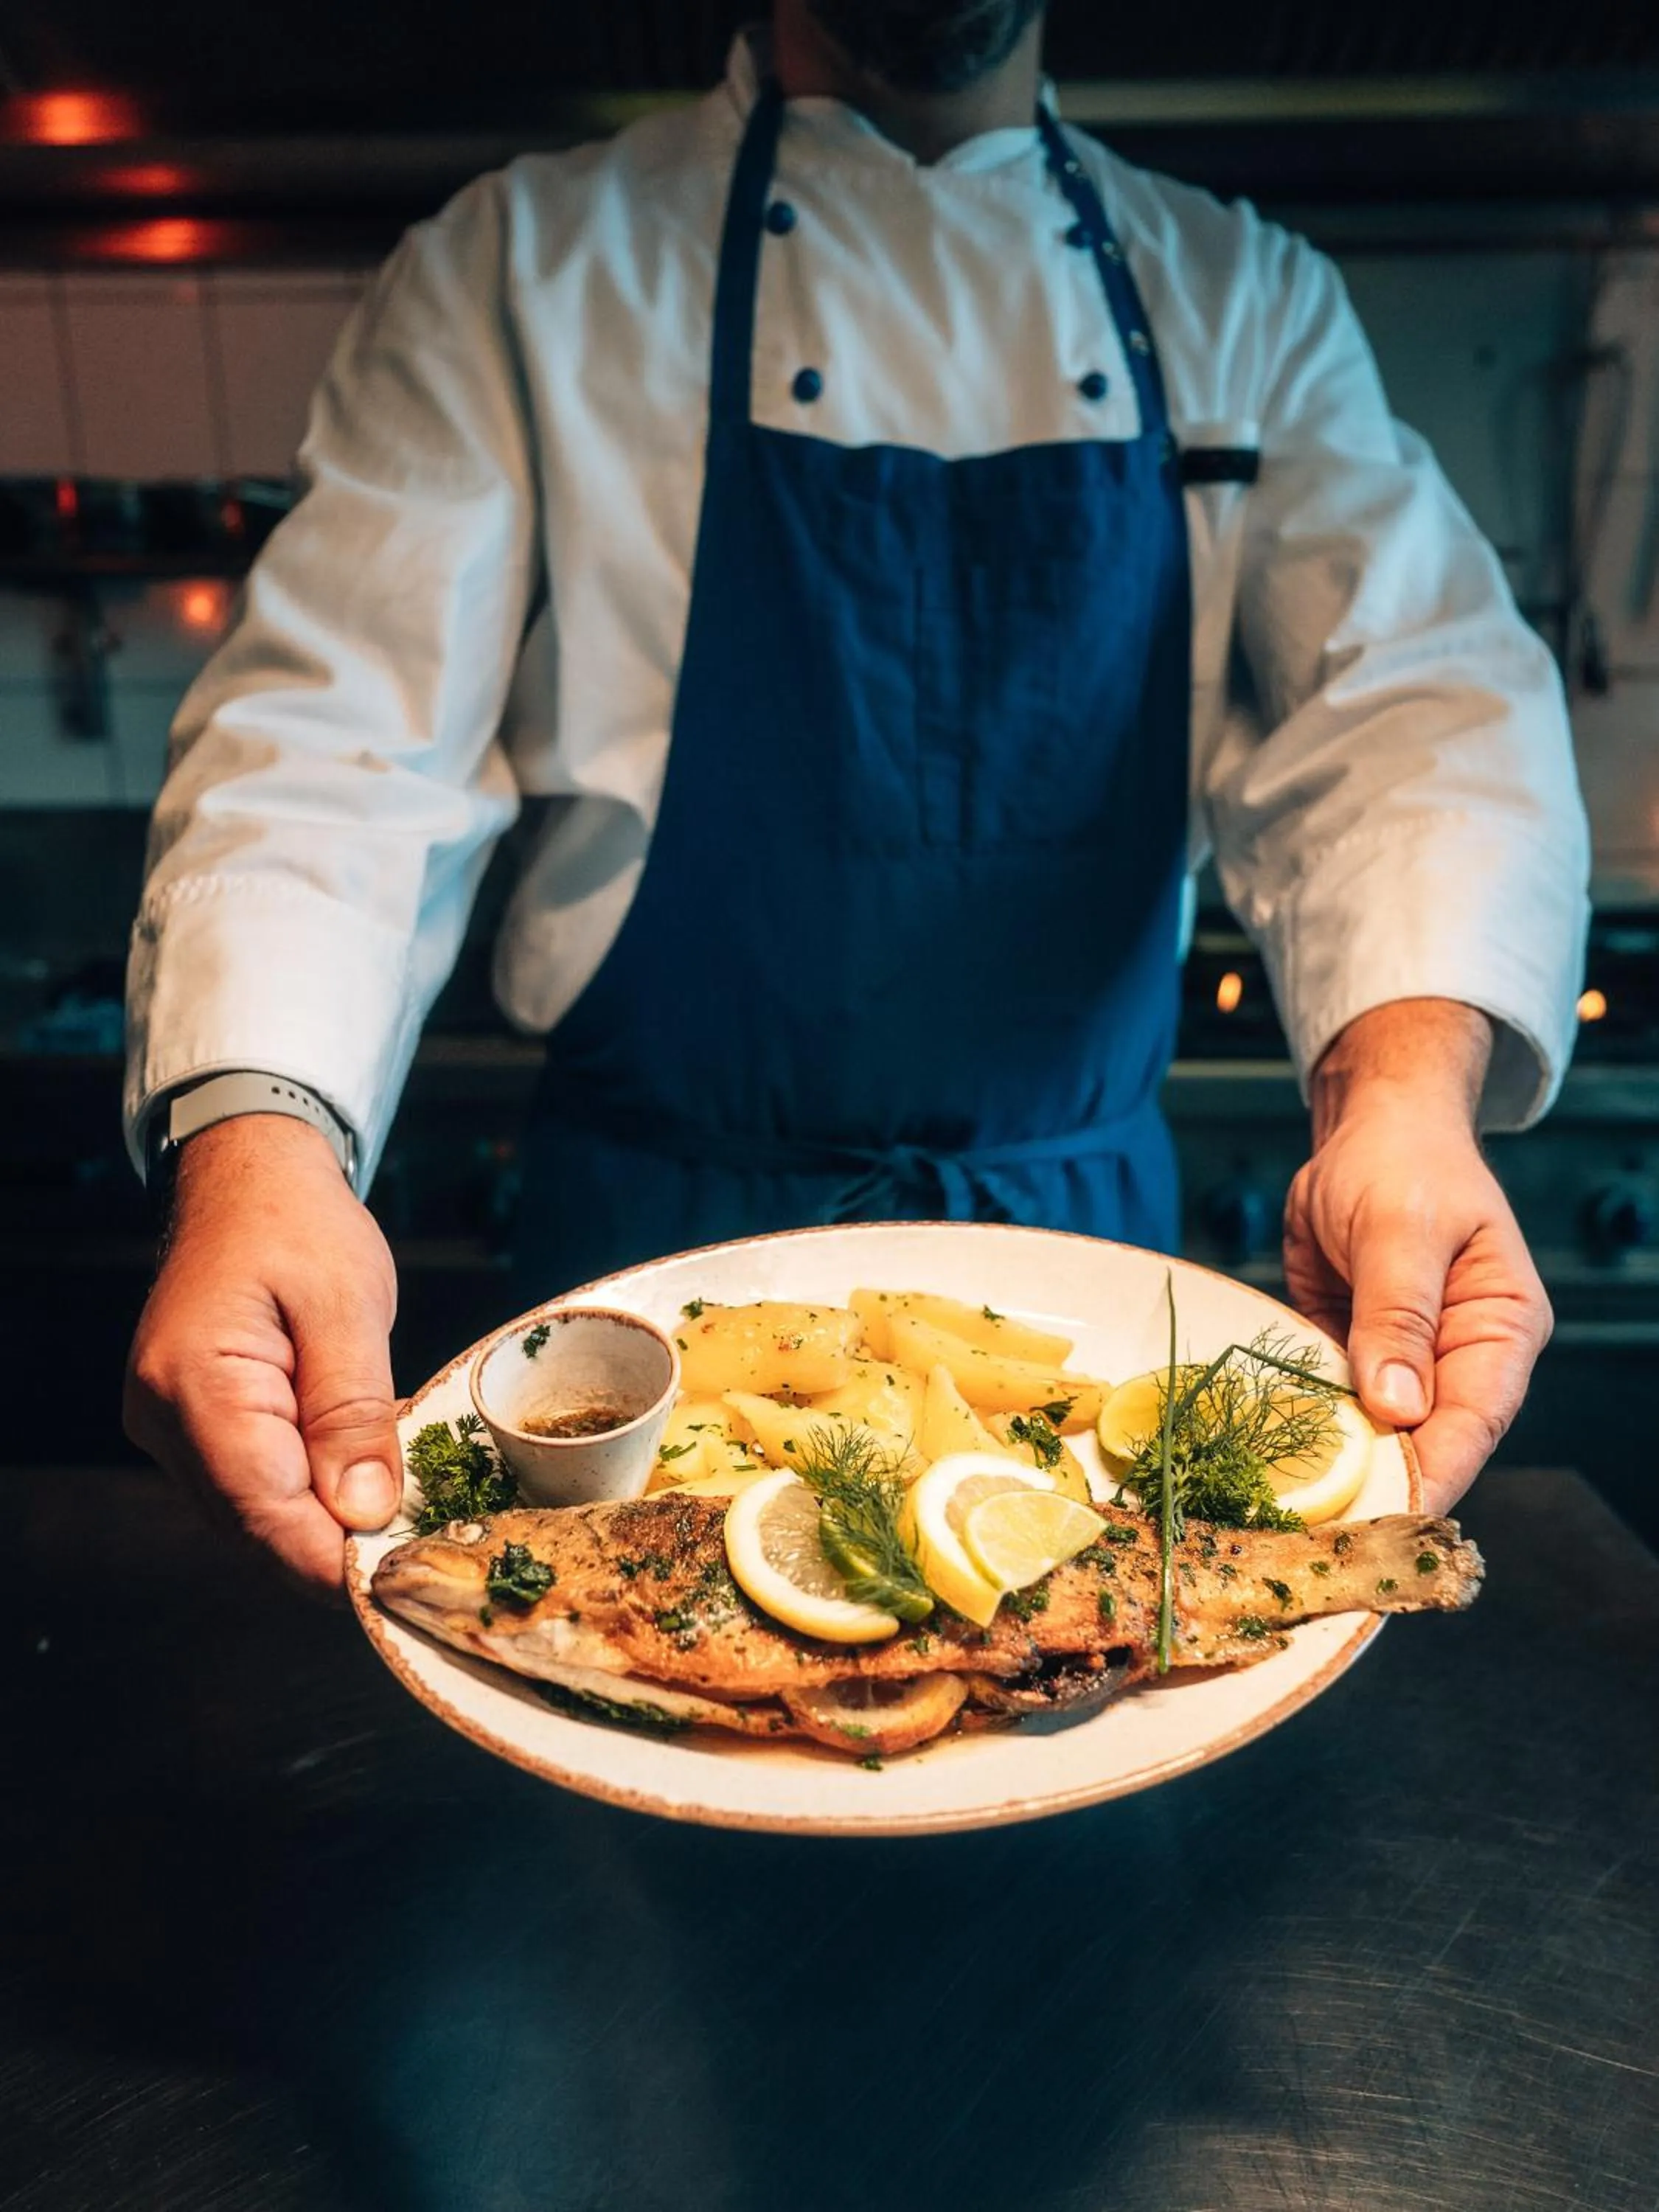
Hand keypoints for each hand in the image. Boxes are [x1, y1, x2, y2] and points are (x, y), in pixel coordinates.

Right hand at [124, 1114, 401, 1590]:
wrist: (248, 1178)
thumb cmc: (296, 1224)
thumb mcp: (347, 1305)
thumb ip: (353, 1412)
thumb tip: (363, 1511)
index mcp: (195, 1384)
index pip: (264, 1511)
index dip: (334, 1559)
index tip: (403, 1581)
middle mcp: (164, 1418)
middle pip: (254, 1528)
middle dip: (336, 1552)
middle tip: (422, 1560)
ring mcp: (170, 1427)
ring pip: (251, 1518)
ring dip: (324, 1528)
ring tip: (405, 1524)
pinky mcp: (190, 1427)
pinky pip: (250, 1487)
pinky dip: (306, 1498)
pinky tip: (361, 1488)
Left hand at [1283, 1002, 1551, 1513]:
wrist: (1368, 1127)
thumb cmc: (1402, 1162)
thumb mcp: (1400, 1228)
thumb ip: (1398, 1313)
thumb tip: (1397, 1407)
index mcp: (1498, 1330)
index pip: (1472, 1422)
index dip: (1432, 1476)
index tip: (1386, 1520)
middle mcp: (1457, 1358)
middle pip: (1423, 1444)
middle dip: (1375, 1490)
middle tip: (1317, 1541)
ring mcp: (1403, 1362)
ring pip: (1371, 1435)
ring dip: (1328, 1471)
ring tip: (1279, 1522)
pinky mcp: (1353, 1355)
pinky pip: (1327, 1404)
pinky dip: (1297, 1432)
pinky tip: (1257, 1466)